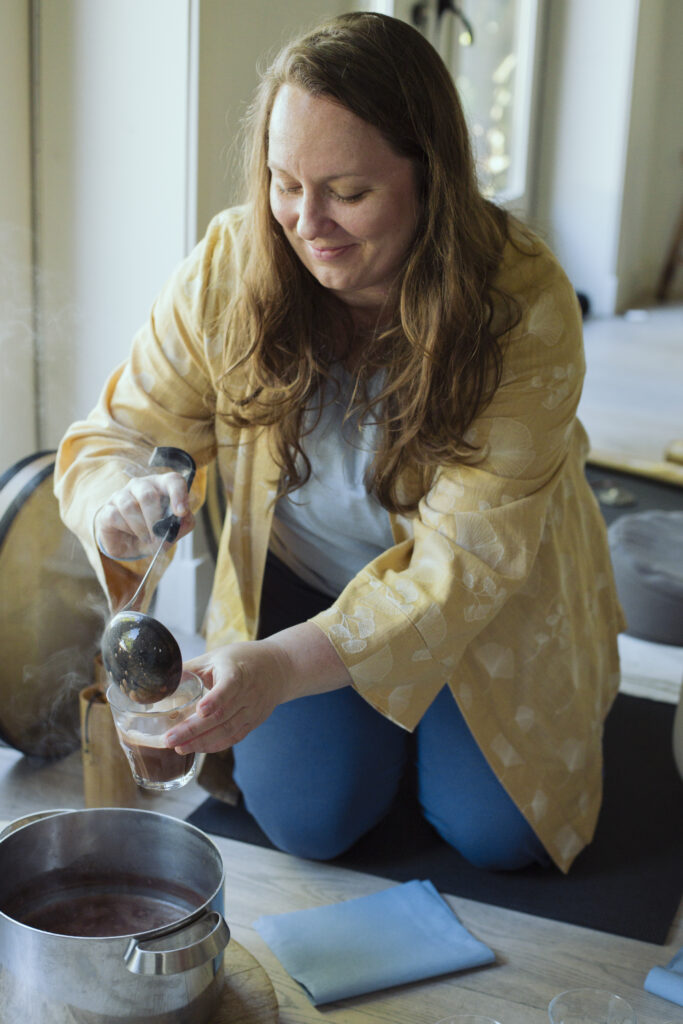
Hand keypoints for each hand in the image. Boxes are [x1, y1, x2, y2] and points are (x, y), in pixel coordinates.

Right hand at [94, 472, 193, 558]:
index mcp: (161, 486)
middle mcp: (140, 485)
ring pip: (130, 506)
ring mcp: (121, 495)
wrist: (130, 545)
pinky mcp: (107, 509)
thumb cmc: (155, 531)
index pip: (172, 480)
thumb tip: (183, 517)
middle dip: (155, 519)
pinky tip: (132, 534)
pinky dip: (127, 529)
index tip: (181, 512)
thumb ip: (183, 524)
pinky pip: (115, 516)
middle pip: (148, 494)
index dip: (178, 494)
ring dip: (141, 527)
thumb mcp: (173, 531)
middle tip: (158, 535)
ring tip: (147, 538)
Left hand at [164, 623, 352, 754]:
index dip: (215, 700)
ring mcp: (253, 710)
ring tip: (179, 748)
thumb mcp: (216, 656)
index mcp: (238, 671)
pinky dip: (215, 745)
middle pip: (222, 715)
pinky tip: (197, 748)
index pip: (229, 687)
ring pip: (227, 730)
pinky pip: (234, 737)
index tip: (199, 711)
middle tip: (170, 740)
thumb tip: (158, 681)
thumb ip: (190, 669)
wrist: (278, 667)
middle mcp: (249, 693)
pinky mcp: (253, 722)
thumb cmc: (241, 659)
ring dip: (202, 742)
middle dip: (194, 730)